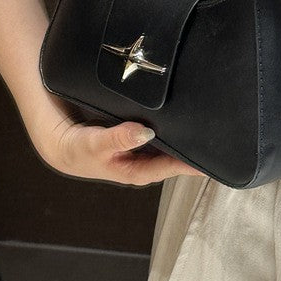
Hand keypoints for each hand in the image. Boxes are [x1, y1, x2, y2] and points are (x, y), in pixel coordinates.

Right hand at [37, 114, 205, 186]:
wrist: (60, 140)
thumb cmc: (79, 148)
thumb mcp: (95, 144)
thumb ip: (119, 138)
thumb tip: (145, 132)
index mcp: (139, 170)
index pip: (172, 167)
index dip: (192, 164)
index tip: (215, 157)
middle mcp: (145, 160)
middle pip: (176, 154)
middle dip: (195, 146)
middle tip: (220, 132)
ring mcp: (143, 148)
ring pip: (170, 141)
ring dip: (184, 132)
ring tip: (207, 118)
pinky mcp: (138, 134)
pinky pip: (160, 129)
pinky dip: (170, 123)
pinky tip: (180, 110)